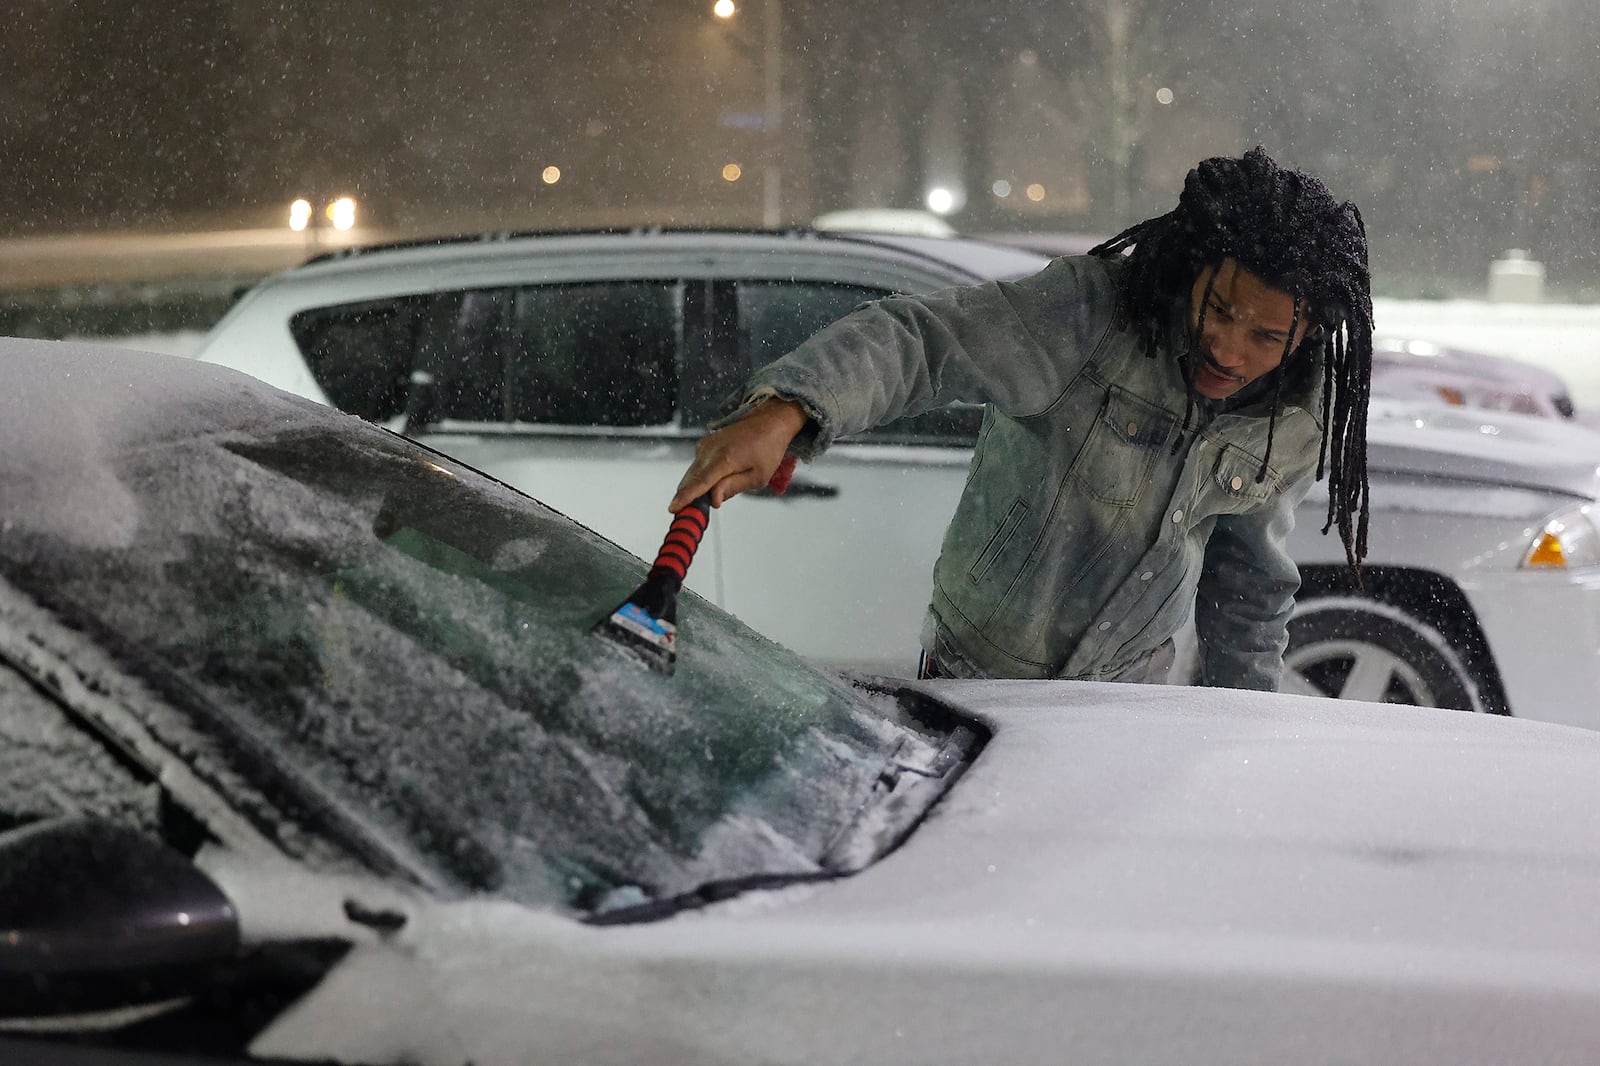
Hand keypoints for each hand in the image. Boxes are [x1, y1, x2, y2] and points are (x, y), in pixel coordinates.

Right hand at [670, 397, 806, 511]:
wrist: (768, 421)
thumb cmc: (767, 448)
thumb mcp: (758, 476)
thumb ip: (733, 487)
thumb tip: (713, 500)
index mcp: (725, 458)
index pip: (700, 482)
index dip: (685, 498)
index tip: (673, 508)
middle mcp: (711, 449)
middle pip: (692, 479)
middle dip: (686, 498)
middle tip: (686, 514)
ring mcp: (706, 445)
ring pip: (693, 473)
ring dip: (693, 488)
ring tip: (699, 502)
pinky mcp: (705, 444)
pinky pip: (697, 466)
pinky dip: (699, 478)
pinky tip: (709, 485)